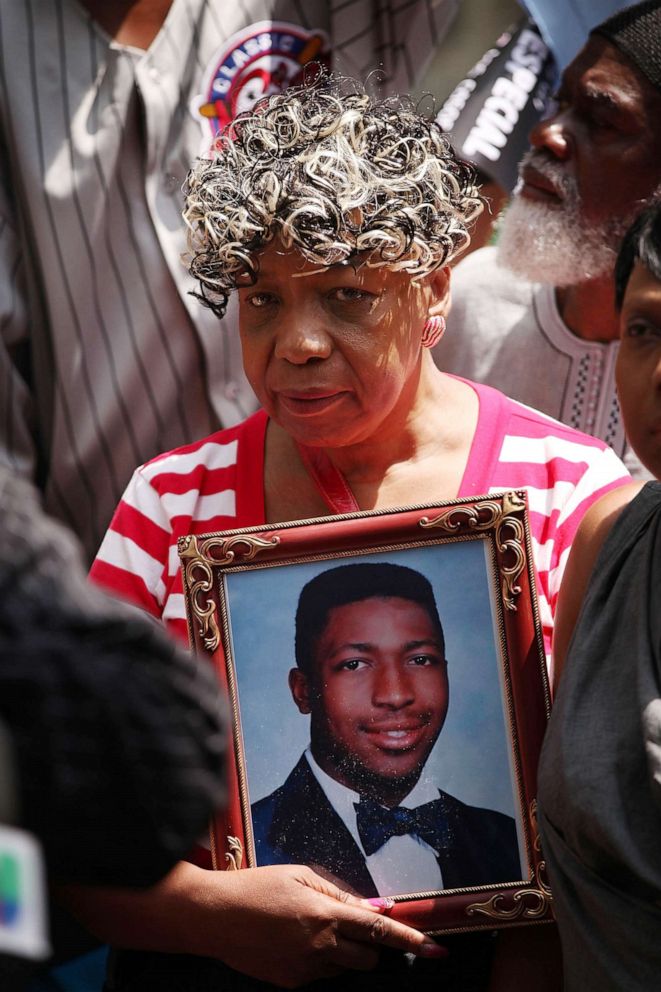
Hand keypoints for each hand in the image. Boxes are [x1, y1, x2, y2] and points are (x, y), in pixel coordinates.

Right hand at [209, 864, 445, 987]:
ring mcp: (305, 970)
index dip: (411, 940)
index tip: (437, 948)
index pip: (379, 930)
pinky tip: (291, 942)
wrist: (214, 917)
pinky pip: (318, 976)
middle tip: (349, 926)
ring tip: (309, 930)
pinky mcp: (290, 984)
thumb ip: (340, 893)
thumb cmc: (256, 887)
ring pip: (343, 968)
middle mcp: (320, 946)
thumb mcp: (300, 875)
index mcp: (325, 913)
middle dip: (370, 947)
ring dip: (341, 953)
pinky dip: (317, 961)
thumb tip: (376, 905)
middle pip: (368, 958)